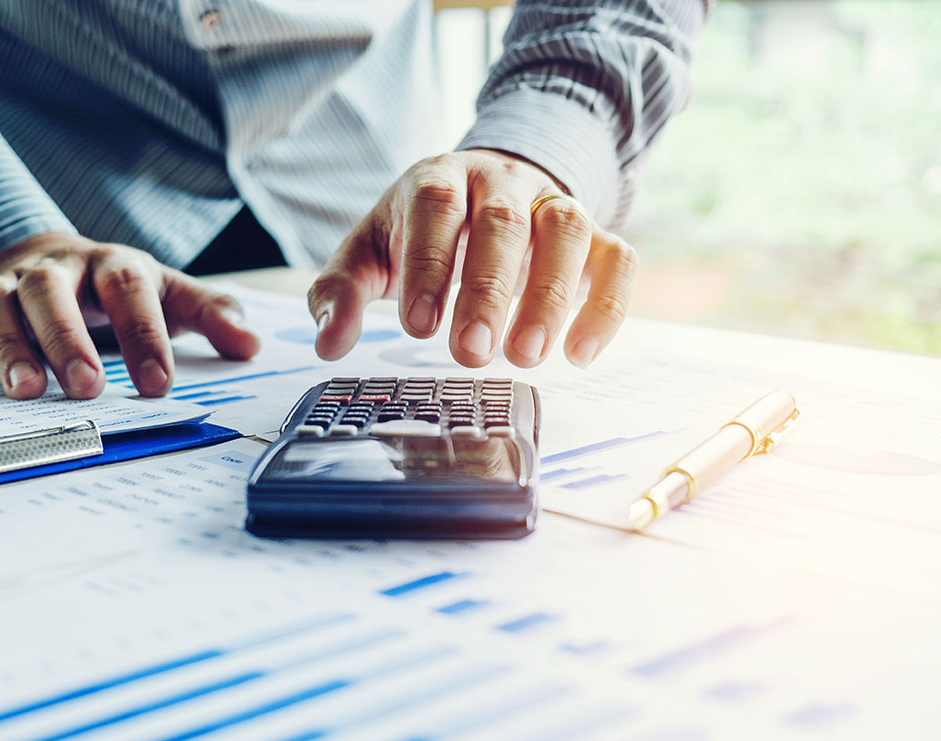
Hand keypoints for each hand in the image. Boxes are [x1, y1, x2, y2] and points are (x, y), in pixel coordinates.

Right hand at [0, 233, 259, 398]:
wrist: (38, 257)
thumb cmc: (110, 287)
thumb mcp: (163, 292)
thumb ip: (208, 314)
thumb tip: (251, 344)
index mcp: (108, 265)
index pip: (128, 290)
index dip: (144, 335)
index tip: (158, 384)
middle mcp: (51, 271)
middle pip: (53, 294)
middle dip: (70, 340)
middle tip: (87, 387)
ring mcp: (2, 286)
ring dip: (8, 347)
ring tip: (27, 392)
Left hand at [309, 149, 637, 368]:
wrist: (486, 188)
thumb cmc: (419, 232)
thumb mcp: (371, 252)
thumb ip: (342, 291)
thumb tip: (328, 343)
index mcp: (439, 179)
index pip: (437, 208)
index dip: (431, 264)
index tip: (420, 328)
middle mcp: (502, 182)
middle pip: (503, 223)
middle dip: (488, 290)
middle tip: (473, 354)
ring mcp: (553, 204)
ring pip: (566, 231)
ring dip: (551, 295)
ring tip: (526, 357)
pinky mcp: (596, 234)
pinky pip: (617, 258)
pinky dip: (606, 304)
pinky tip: (580, 354)